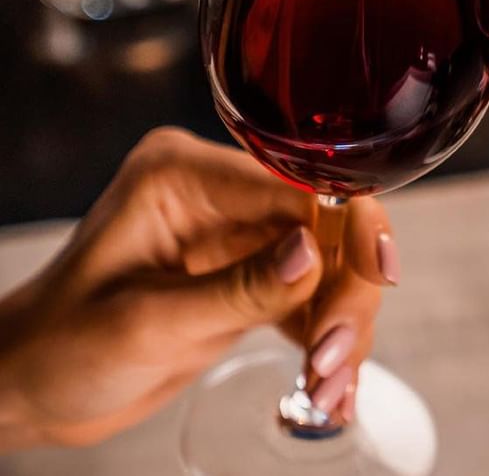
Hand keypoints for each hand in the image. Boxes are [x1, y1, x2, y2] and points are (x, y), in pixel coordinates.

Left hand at [0, 128, 396, 449]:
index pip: (298, 183)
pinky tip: (330, 389)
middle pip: (329, 227)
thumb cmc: (60, 347)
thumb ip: (239, 288)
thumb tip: (315, 254)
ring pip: (334, 268)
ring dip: (342, 329)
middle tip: (334, 359)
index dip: (349, 225)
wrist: (32, 388)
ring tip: (328, 391)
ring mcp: (240, 235)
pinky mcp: (253, 276)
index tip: (378, 278)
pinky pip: (316, 299)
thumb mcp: (148, 322)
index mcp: (184, 175)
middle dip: (346, 294)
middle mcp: (220, 194)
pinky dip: (328, 343)